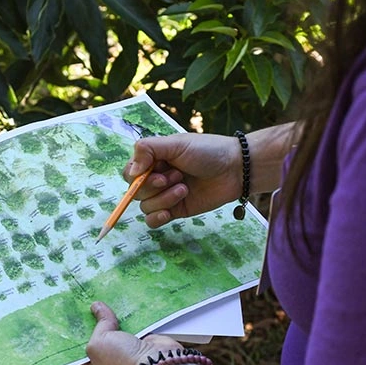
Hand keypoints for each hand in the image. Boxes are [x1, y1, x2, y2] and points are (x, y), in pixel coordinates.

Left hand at [76, 301, 183, 364]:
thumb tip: (97, 307)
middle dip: (93, 326)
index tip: (70, 319)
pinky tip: (117, 304)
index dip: (74, 338)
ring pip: (114, 335)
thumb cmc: (121, 362)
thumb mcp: (98, 343)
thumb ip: (98, 324)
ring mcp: (125, 360)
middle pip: (96, 343)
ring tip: (98, 300)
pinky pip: (128, 331)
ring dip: (110, 321)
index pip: (77, 356)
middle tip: (82, 305)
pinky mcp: (139, 348)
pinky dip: (125, 320)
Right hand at [125, 133, 243, 227]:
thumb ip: (148, 149)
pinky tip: (168, 213)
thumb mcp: (176, 143)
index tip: (154, 170)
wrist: (235, 169)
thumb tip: (132, 170)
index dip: (136, 176)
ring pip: (145, 206)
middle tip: (177, 176)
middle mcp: (157, 178)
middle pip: (135, 191)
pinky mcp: (176, 211)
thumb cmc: (207, 151)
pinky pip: (153, 221)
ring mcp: (166, 195)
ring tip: (184, 188)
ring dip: (163, 199)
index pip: (130, 172)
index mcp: (154, 160)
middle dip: (153, 186)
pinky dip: (156, 218)